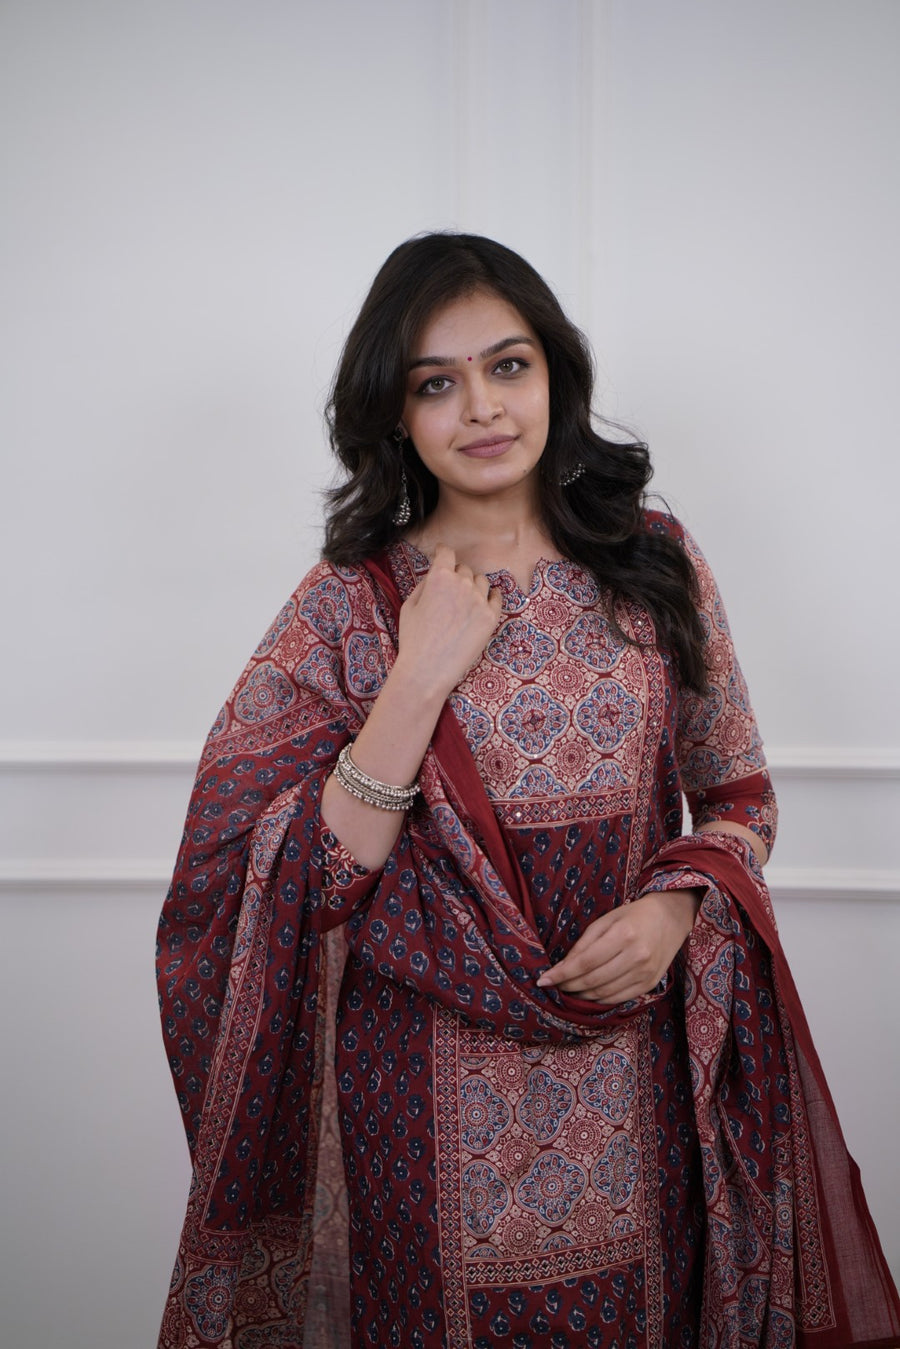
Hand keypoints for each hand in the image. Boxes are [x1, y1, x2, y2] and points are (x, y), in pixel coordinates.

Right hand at [395, 543, 504, 698]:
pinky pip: (496, 597)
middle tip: (449, 590)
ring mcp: (479, 600)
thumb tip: (436, 574)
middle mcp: (461, 584)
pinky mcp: (491, 617)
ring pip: (480, 581)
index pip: (446, 553)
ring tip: (464, 601)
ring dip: (472, 585)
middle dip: (456, 575)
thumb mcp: (410, 605)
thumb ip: (425, 584)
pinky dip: (490, 597)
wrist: (428, 670)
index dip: (442, 552)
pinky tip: (483, 602)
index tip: (442, 554)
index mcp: (439, 577)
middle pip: (463, 569)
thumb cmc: (413, 639)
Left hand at [535, 888, 701, 1003]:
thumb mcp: (606, 920)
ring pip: (604, 993)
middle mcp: (636, 956)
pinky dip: (600, 1000)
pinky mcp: (650, 984)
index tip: (543, 980)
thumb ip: (584, 944)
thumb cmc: (634, 915)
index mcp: (623, 935)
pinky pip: (619, 998)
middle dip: (569, 986)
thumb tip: (563, 967)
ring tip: (568, 991)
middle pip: (593, 980)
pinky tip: (588, 995)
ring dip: (582, 996)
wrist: (671, 918)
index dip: (562, 974)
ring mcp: (645, 973)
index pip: (585, 962)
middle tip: (554, 986)